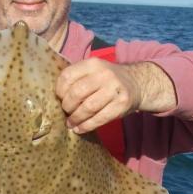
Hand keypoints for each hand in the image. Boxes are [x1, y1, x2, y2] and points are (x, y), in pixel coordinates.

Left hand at [56, 59, 175, 132]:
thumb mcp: (94, 71)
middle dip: (67, 106)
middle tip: (66, 112)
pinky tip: (80, 129)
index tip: (59, 99)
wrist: (136, 83)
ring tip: (71, 123)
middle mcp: (104, 74)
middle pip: (77, 93)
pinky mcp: (121, 104)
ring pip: (87, 108)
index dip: (59, 90)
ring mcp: (114, 89)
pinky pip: (99, 119)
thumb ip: (77, 79)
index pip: (68, 76)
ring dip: (75, 119)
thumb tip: (56, 99)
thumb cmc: (107, 80)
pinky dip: (86, 126)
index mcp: (93, 63)